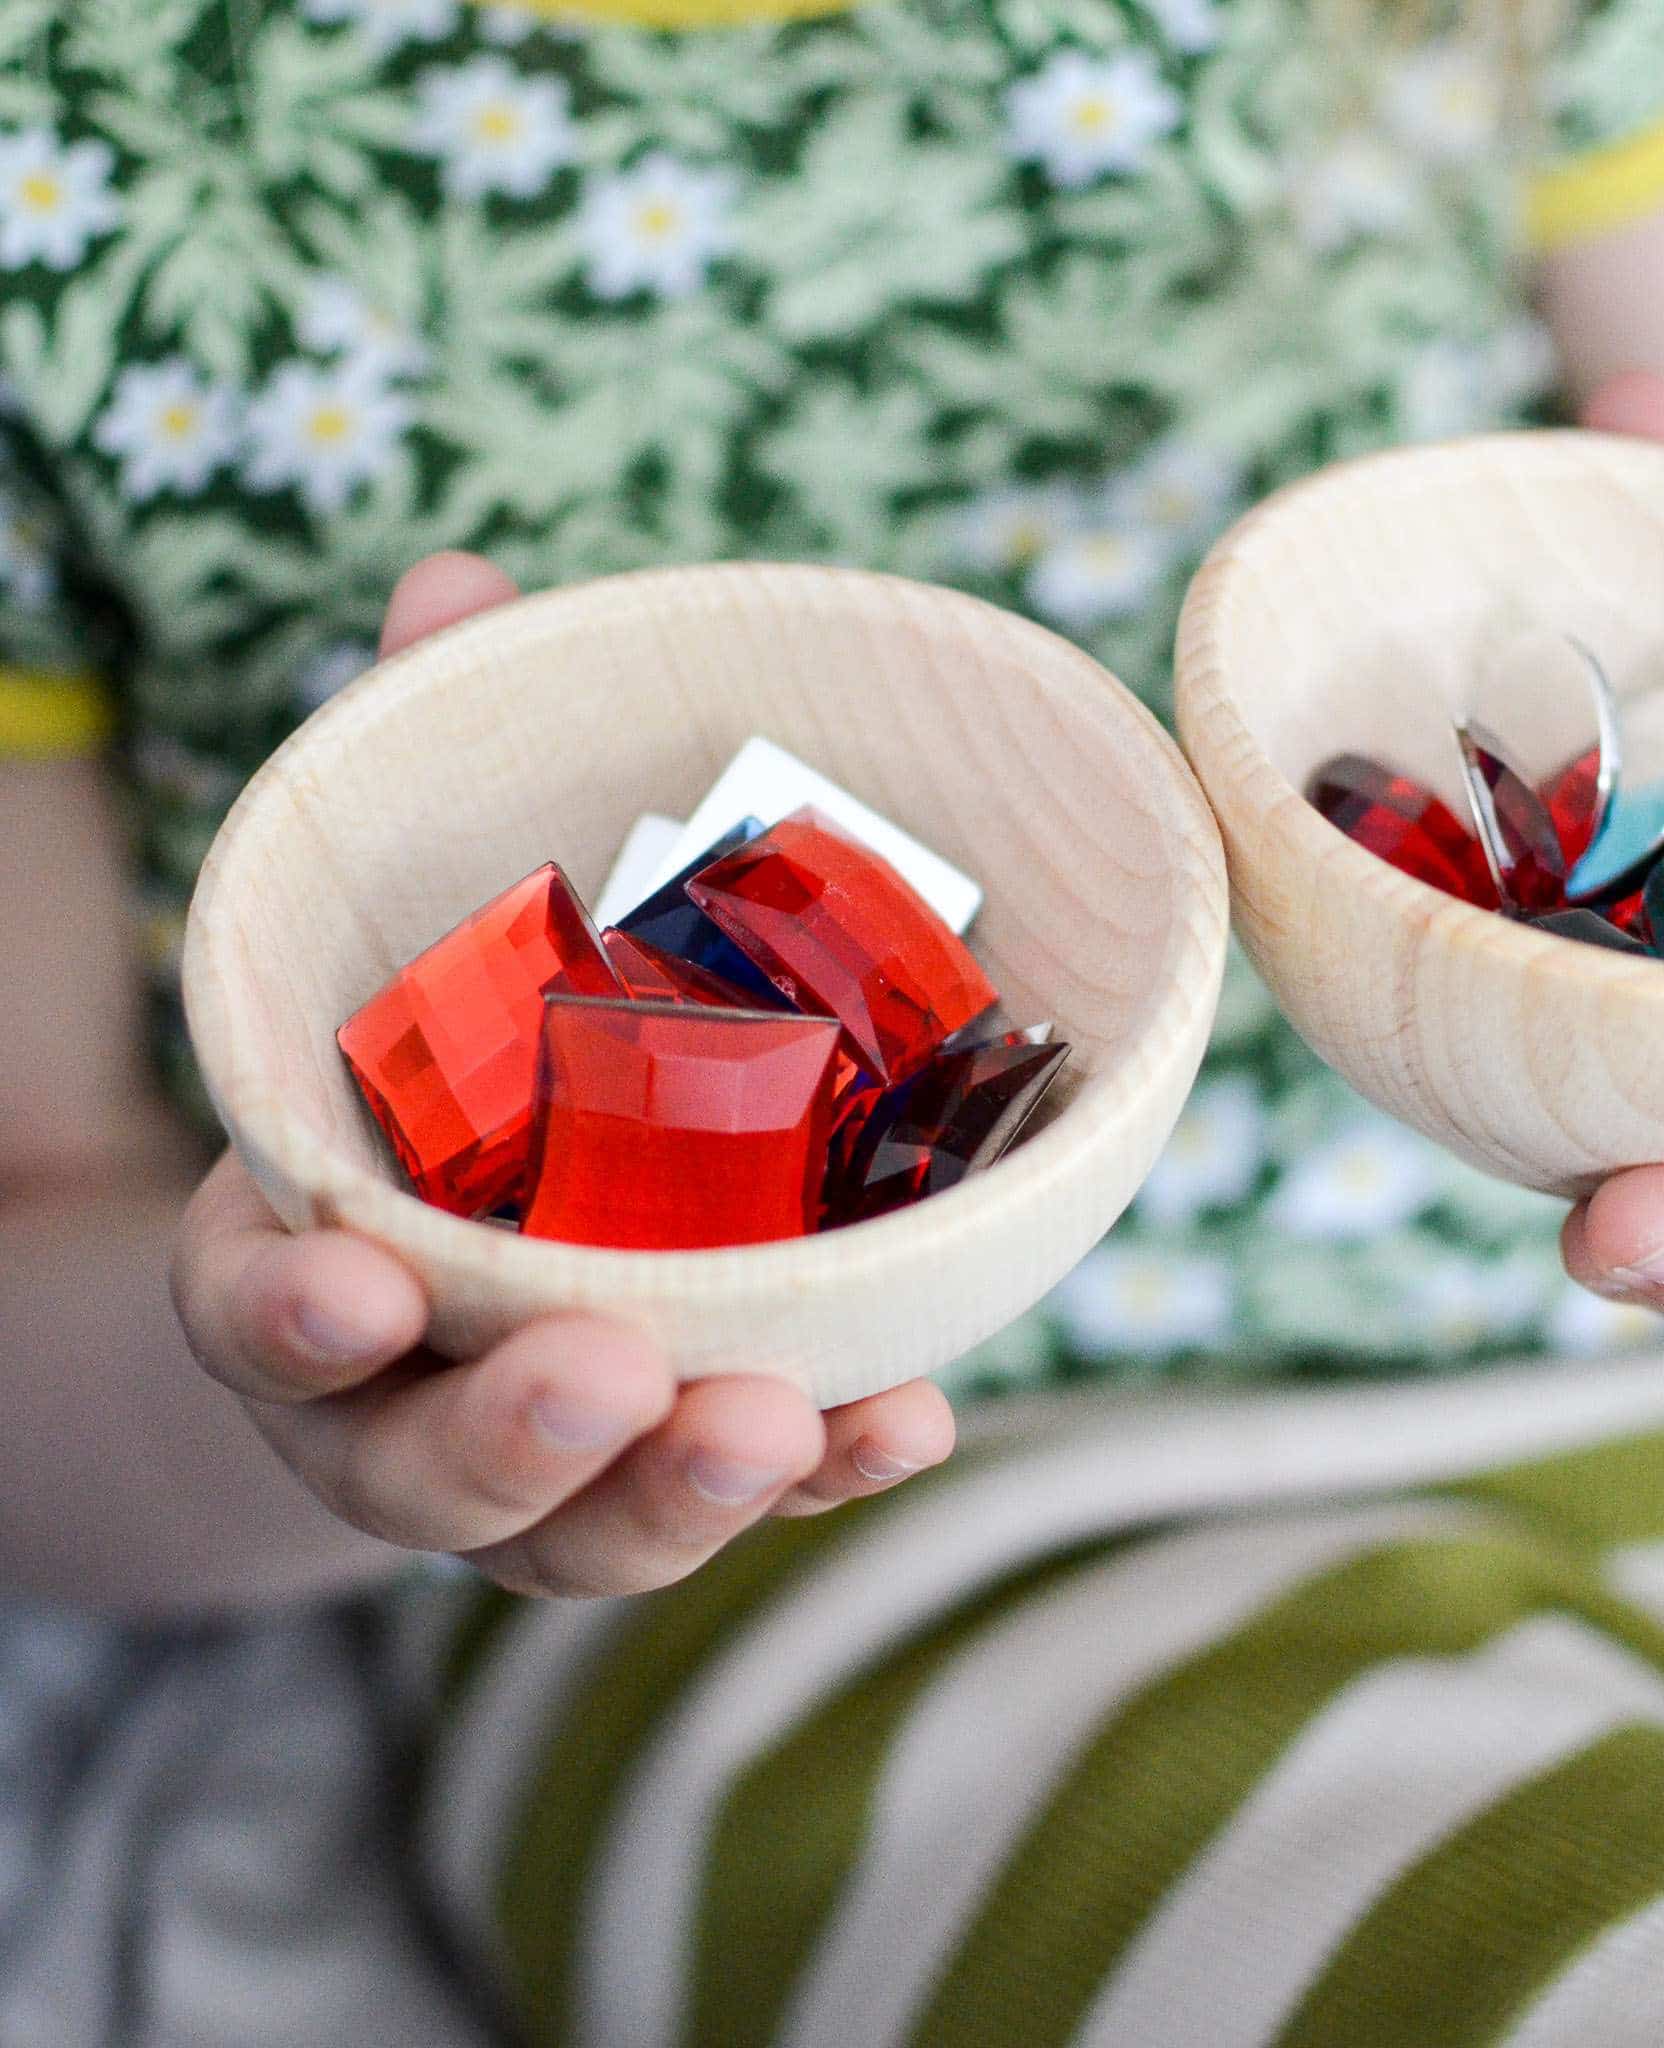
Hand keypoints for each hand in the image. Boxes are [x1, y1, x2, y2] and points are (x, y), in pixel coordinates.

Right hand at [171, 553, 953, 1596]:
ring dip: (677, 1488)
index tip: (354, 1278)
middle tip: (608, 1371)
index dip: (288, 1309)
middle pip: (419, 1464)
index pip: (257, 1306)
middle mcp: (406, 1389)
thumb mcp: (415, 919)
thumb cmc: (436, 1061)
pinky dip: (821, 1465)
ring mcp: (543, 1451)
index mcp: (310, 1254)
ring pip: (579, 1526)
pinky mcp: (672, 1457)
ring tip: (775, 1420)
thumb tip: (465, 589)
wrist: (472, 1237)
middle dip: (507, 1431)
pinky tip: (907, 1416)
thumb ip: (433, 777)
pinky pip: (742, 1488)